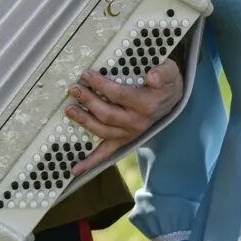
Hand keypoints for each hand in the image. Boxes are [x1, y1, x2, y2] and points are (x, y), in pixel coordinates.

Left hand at [68, 59, 184, 176]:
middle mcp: (138, 122)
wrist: (170, 99)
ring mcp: (129, 134)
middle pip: (107, 113)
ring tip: (70, 109)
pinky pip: (106, 153)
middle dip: (88, 101)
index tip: (87, 74)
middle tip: (74, 88)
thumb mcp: (170, 72)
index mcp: (147, 105)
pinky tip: (75, 169)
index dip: (101, 85)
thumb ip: (164, 72)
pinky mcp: (123, 141)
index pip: (119, 94)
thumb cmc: (165, 83)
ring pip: (103, 131)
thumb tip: (152, 76)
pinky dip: (91, 161)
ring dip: (84, 121)